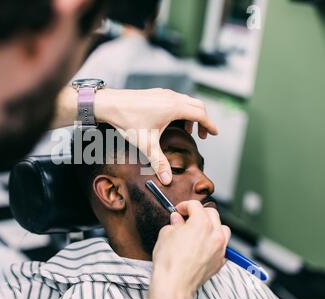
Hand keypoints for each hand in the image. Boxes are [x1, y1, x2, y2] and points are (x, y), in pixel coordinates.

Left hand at [95, 88, 217, 184]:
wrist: (109, 104)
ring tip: (186, 131)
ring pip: (186, 102)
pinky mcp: (155, 94)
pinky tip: (170, 122)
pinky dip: (180, 110)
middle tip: (202, 135)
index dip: (210, 125)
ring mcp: (163, 94)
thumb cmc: (127, 120)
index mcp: (174, 107)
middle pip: (197, 106)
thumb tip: (167, 178)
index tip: (215, 133)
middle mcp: (172, 97)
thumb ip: (159, 162)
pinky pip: (175, 100)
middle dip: (203, 120)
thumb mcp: (146, 144)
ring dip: (191, 115)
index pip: (201, 114)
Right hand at [148, 200, 230, 298]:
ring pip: (223, 229)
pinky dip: (215, 242)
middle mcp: (214, 234)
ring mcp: (220, 248)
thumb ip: (174, 223)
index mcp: (201, 223)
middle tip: (187, 218)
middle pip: (212, 213)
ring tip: (200, 230)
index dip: (184, 205)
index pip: (195, 205)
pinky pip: (222, 246)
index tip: (179, 210)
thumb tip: (177, 220)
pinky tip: (204, 246)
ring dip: (212, 226)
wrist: (174, 283)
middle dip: (199, 213)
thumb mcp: (166, 234)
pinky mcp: (220, 261)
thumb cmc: (169, 261)